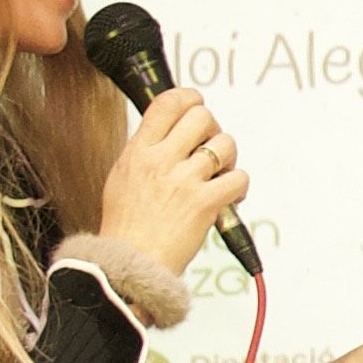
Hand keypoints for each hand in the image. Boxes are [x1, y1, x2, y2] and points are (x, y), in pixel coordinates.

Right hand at [96, 85, 248, 284]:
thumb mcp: (122, 176)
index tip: (196, 106)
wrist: (129, 264)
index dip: (189, 98)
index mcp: (138, 150)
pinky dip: (239, 187)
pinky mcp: (205, 203)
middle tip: (210, 148)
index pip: (167, 102)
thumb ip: (146, 150)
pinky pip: (239, 178)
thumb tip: (170, 131)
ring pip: (225, 144)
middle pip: (202, 116)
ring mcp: (184, 181)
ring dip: (229, 159)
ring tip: (219, 177)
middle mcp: (160, 160)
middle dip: (213, 129)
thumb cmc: (126, 226)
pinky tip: (228, 197)